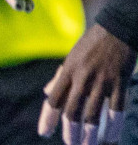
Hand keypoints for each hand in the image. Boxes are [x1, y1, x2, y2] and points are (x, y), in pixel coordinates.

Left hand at [40, 24, 133, 144]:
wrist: (116, 29)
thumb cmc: (91, 43)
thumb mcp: (70, 57)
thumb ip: (59, 77)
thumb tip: (46, 92)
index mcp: (68, 71)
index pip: (54, 99)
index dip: (48, 118)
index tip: (44, 133)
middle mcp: (82, 78)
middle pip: (72, 111)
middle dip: (70, 132)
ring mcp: (102, 82)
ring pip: (93, 114)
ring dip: (89, 134)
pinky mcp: (119, 83)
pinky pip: (116, 110)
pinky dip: (113, 126)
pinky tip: (111, 138)